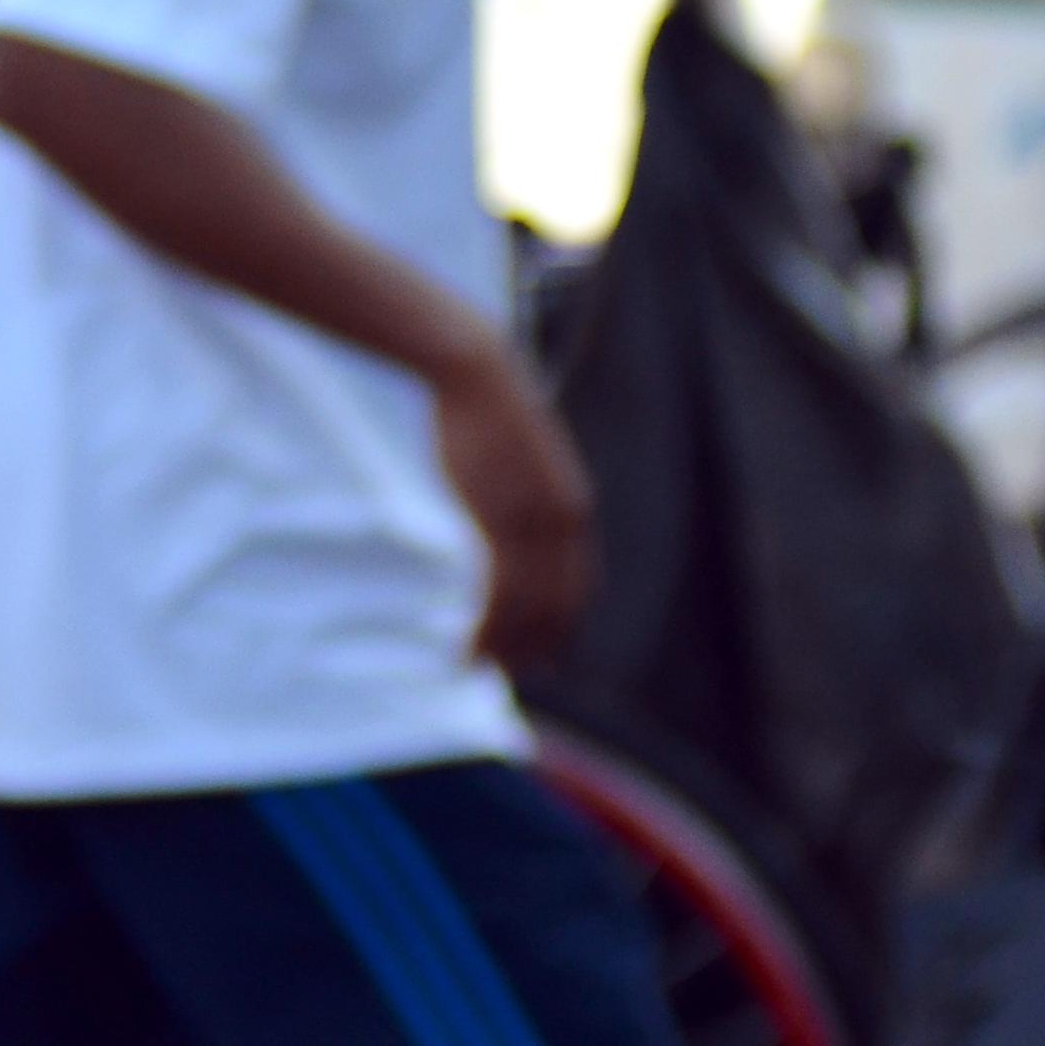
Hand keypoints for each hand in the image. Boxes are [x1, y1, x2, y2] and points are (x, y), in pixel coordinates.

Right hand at [429, 334, 597, 671]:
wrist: (474, 373)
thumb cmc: (484, 411)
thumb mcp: (515, 460)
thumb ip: (522, 493)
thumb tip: (508, 506)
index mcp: (572, 507)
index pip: (576, 583)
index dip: (560, 623)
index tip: (541, 650)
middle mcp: (564, 521)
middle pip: (559, 603)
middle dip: (537, 643)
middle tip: (510, 672)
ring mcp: (535, 522)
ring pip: (530, 605)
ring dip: (507, 644)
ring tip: (479, 665)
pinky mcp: (502, 519)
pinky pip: (502, 591)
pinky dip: (489, 626)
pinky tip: (468, 643)